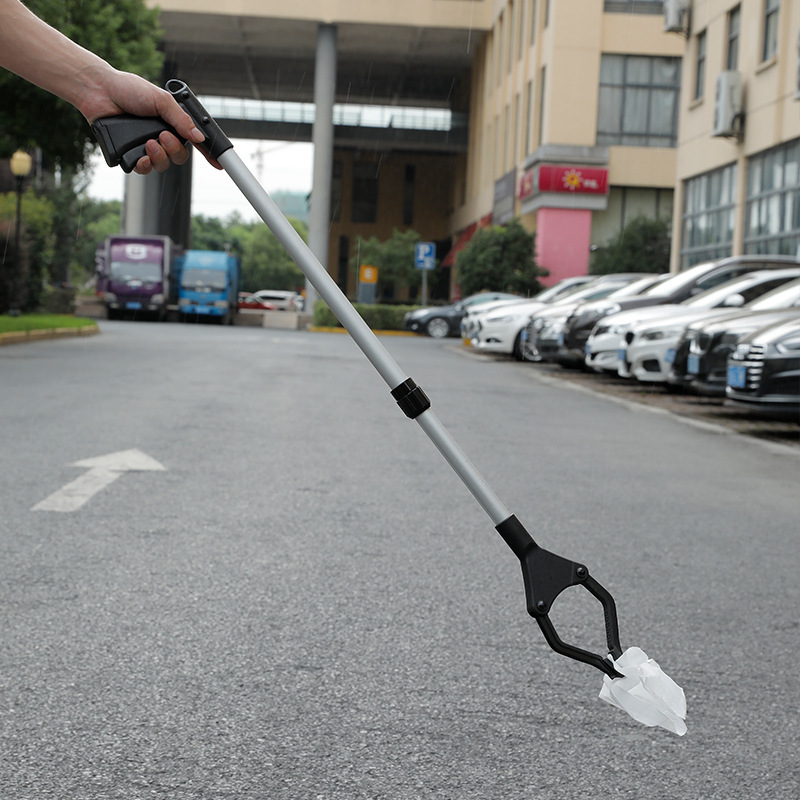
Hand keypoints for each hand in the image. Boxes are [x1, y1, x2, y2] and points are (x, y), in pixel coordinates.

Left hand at [78, 67, 221, 173]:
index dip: (208, 154)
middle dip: (174, 150)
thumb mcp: (161, 100)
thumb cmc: (128, 89)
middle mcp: (161, 137)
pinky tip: (140, 155)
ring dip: (159, 156)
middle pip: (180, 157)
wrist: (98, 90)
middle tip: (163, 136)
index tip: (219, 164)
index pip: (194, 142)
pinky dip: (144, 165)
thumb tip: (199, 137)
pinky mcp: (129, 155)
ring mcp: (145, 147)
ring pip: (163, 165)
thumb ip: (181, 119)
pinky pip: (144, 170)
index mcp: (172, 123)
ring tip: (148, 142)